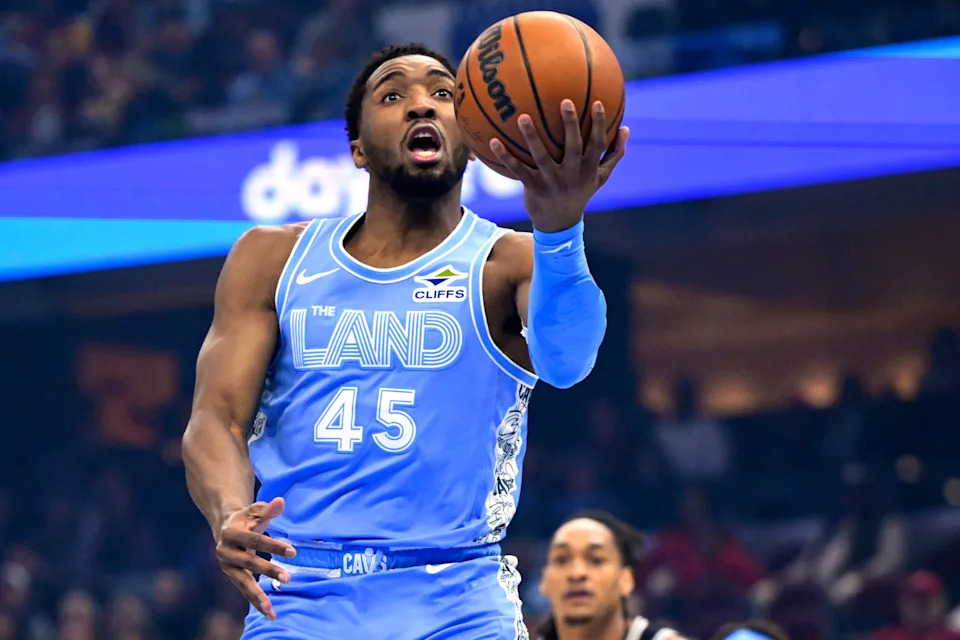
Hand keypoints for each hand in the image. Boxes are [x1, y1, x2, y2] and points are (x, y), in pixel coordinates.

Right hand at [216, 497, 295, 619]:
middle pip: (249, 563)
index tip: (293, 552)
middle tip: (288, 578)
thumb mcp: (256, 511)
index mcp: (231, 533)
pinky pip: (244, 591)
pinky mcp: (231, 576)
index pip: (255, 541)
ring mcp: (227, 566)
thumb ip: (268, 509)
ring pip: (243, 583)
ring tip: (271, 610)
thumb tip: (281, 502)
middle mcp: (225, 551)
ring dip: (257, 597)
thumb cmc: (246, 518)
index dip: (274, 546)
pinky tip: (269, 613)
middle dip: (268, 571)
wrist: (225, 528)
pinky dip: (255, 602)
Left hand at [489, 99, 628, 232]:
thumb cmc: (580, 192)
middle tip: (565, 101)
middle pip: (573, 147)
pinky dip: (505, 156)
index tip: (598, 103)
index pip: (597, 144)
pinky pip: (518, 170)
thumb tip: (626, 128)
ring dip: (532, 137)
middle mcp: (571, 175)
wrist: (559, 222)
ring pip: (542, 157)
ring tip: (523, 116)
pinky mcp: (533, 187)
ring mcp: (551, 182)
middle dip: (571, 124)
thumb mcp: (600, 176)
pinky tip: (493, 140)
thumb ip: (614, 153)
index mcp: (589, 169)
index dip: (599, 125)